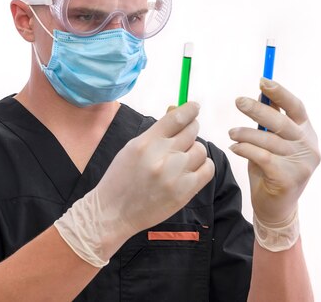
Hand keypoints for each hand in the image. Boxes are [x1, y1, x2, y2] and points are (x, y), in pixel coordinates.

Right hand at [55, 102, 214, 265]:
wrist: (113, 212)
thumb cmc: (121, 178)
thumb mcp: (132, 148)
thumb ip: (156, 132)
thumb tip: (177, 109)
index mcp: (145, 143)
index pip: (176, 117)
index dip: (190, 109)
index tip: (195, 107)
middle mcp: (161, 157)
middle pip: (192, 131)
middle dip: (191, 129)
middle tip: (186, 135)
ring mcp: (174, 176)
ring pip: (201, 150)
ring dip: (194, 151)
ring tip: (182, 158)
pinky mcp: (184, 192)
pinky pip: (207, 169)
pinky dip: (203, 166)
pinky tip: (191, 169)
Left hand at [229, 78, 319, 224]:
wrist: (276, 208)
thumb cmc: (271, 170)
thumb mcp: (273, 142)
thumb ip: (272, 120)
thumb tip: (263, 92)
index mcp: (307, 133)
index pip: (297, 107)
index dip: (280, 93)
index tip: (262, 81)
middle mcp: (308, 147)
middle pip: (281, 121)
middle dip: (257, 109)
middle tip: (238, 101)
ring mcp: (301, 164)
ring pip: (268, 140)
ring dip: (245, 133)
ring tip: (232, 133)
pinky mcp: (288, 178)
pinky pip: (262, 156)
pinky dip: (245, 149)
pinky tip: (235, 148)